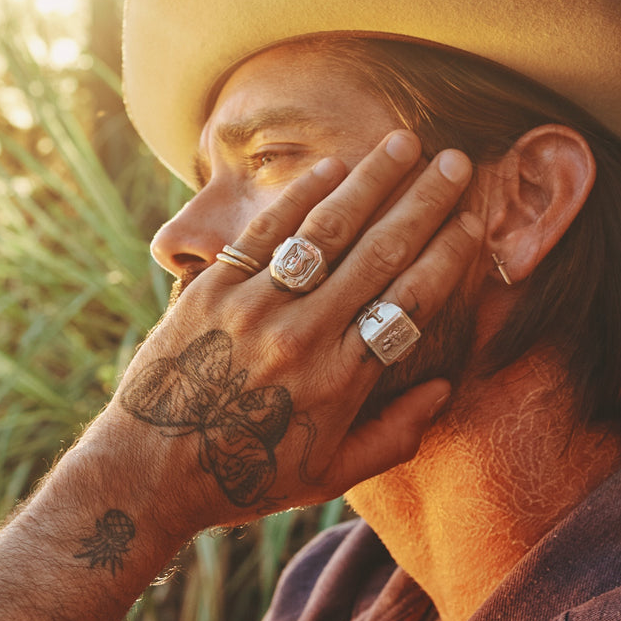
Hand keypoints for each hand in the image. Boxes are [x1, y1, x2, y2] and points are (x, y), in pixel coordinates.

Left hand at [113, 130, 482, 528]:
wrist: (147, 471)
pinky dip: (299, 195)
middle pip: (380, 253)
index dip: (449, 256)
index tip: (472, 222)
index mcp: (341, 381)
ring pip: (326, 230)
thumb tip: (445, 388)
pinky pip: (264, 233)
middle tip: (457, 163)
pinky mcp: (211, 291)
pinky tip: (331, 167)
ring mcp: (255, 309)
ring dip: (371, 181)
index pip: (412, 302)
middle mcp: (304, 337)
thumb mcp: (327, 478)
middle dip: (425, 202)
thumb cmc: (243, 477)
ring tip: (403, 142)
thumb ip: (393, 437)